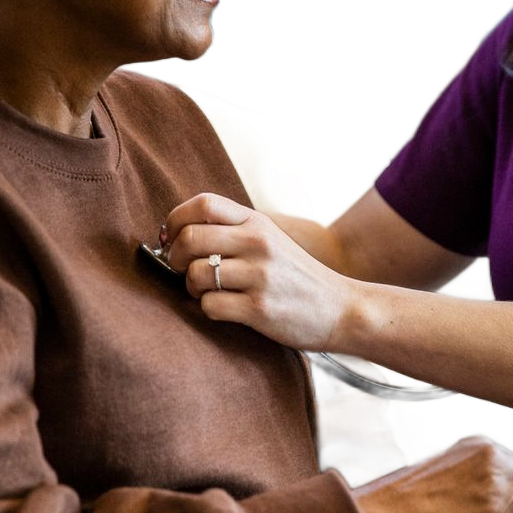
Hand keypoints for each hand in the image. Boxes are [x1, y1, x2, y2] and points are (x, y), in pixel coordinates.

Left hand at [164, 193, 354, 350]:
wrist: (341, 308)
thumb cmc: (296, 276)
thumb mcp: (270, 240)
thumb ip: (232, 231)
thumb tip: (176, 235)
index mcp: (257, 221)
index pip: (203, 203)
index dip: (175, 219)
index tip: (171, 237)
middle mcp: (258, 243)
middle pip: (190, 237)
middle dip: (175, 256)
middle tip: (183, 269)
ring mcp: (260, 276)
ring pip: (195, 274)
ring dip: (191, 287)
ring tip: (206, 292)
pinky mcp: (260, 308)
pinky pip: (209, 306)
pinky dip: (208, 309)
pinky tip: (224, 309)